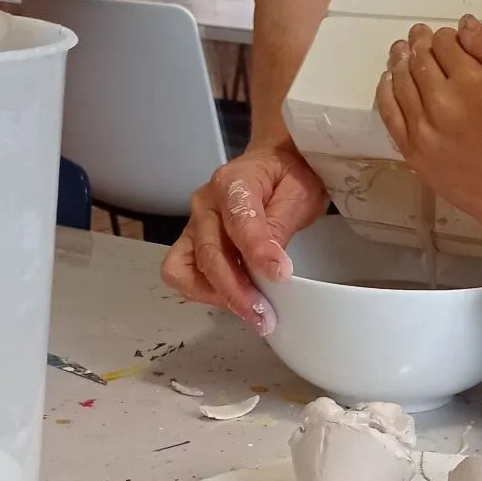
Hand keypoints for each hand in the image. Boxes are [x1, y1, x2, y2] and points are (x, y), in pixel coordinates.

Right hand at [160, 143, 327, 334]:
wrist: (277, 164)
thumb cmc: (289, 177)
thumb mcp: (299, 194)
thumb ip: (280, 227)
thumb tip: (271, 267)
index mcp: (232, 183)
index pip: (239, 223)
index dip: (257, 252)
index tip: (280, 276)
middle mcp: (205, 204)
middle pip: (209, 254)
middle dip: (236, 292)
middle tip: (264, 317)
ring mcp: (194, 225)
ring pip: (185, 269)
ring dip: (215, 296)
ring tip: (250, 312)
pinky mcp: (192, 243)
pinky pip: (182, 274)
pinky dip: (203, 292)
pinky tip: (233, 299)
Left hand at [376, 23, 481, 265]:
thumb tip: (464, 24)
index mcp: (471, 83)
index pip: (444, 44)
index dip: (444, 36)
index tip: (446, 38)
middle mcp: (441, 102)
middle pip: (419, 59)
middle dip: (418, 42)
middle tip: (417, 35)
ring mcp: (421, 128)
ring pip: (400, 81)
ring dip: (398, 61)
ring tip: (400, 52)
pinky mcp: (411, 150)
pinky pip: (388, 112)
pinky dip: (385, 91)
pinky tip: (389, 81)